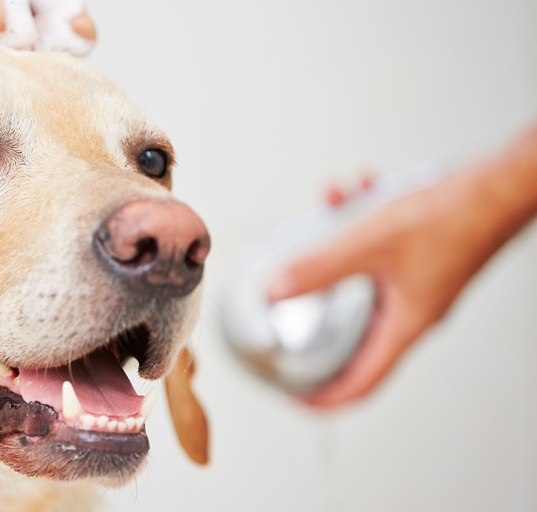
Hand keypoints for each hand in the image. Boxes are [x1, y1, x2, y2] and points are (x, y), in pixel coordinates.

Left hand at [268, 126, 536, 407]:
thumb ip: (320, 268)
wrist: (501, 184)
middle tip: (281, 307)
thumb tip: (276, 290)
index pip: (361, 383)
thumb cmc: (455, 217)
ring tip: (325, 207)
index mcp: (405, 326)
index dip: (323, 397)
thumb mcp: (371, 243)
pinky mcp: (415, 256)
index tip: (290, 393)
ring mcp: (413, 284)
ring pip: (358, 275)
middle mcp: (410, 311)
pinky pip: (373, 246)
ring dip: (335, 244)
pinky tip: (350, 188)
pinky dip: (357, 219)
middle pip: (351, 332)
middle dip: (314, 310)